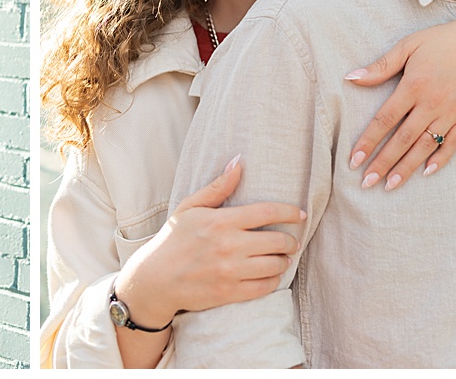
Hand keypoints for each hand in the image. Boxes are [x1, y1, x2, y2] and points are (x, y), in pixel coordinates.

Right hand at [114, 157, 303, 327]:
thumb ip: (218, 187)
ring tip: (281, 257)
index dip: (289, 212)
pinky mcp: (229, 293)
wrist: (155, 279)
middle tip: (291, 240)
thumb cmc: (173, 239)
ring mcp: (230, 271)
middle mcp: (228, 246)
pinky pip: (265, 287)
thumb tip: (239, 163)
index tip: (300, 214)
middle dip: (290, 240)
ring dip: (283, 260)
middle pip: (277, 241)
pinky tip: (270, 274)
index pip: (266, 212)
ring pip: (275, 265)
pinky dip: (273, 280)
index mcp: (221, 221)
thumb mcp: (190, 207)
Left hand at [346, 20, 455, 189]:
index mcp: (413, 87)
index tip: (353, 160)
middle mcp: (431, 104)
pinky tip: (426, 172)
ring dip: (406, 168)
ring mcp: (451, 113)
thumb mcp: (408, 46)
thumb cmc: (443, 41)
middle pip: (402, 140)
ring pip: (425, 147)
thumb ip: (381, 66)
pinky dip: (440, 159)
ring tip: (390, 185)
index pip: (385, 120)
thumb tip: (351, 78)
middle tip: (366, 183)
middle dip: (382, 163)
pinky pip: (452, 143)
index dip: (368, 142)